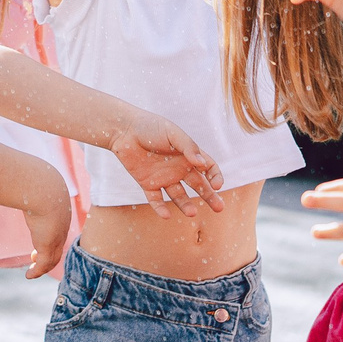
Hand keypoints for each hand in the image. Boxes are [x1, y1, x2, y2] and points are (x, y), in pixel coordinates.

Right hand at [18, 156, 73, 279]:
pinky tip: (28, 276)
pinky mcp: (47, 245)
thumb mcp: (29, 180)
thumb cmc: (33, 179)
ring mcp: (55, 238)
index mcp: (58, 212)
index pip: (56, 230)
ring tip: (31, 272)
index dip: (48, 239)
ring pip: (51, 259)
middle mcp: (60, 227)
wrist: (43, 187)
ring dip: (41, 266)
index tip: (38, 242)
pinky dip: (36, 272)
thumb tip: (8, 167)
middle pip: (56, 247)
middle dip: (46, 255)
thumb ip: (21, 179)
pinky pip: (43, 265)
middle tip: (34, 259)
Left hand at [110, 113, 226, 217]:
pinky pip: (156, 200)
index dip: (215, 176)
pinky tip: (166, 215)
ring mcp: (164, 177)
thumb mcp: (172, 133)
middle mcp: (178, 168)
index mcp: (188, 155)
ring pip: (179, 196)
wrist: (123, 129)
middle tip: (219, 208)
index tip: (216, 185)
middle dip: (210, 196)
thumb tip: (202, 164)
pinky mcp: (148, 184)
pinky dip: (160, 208)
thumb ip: (188, 146)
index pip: (209, 168)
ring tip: (192, 213)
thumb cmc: (149, 126)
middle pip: (199, 185)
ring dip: (186, 205)